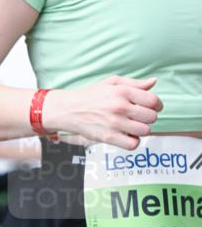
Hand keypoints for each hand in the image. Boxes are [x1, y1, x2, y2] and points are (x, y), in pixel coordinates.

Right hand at [42, 76, 161, 149]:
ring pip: (144, 131)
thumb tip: (153, 82)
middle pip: (151, 117)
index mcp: (123, 92)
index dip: (157, 106)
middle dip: (148, 118)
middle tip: (139, 117)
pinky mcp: (108, 137)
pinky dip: (133, 141)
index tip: (153, 108)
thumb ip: (134, 83)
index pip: (153, 101)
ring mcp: (115, 123)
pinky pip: (133, 144)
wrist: (68, 109)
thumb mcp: (112, 83)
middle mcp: (120, 107)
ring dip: (141, 130)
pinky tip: (126, 135)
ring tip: (132, 126)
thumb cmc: (91, 95)